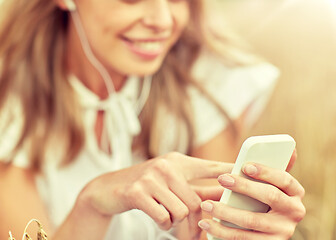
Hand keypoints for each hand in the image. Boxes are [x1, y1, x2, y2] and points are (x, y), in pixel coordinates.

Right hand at [79, 152, 231, 239]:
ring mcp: (152, 177)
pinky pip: (164, 216)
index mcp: (178, 161)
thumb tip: (221, 196)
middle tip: (193, 234)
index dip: (231, 172)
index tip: (248, 177)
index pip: (211, 166)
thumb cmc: (144, 186)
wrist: (108, 189)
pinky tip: (159, 220)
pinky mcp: (138, 191)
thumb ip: (192, 187)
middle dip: (197, 222)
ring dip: (178, 224)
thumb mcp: (168, 181)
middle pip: (197, 201)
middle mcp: (167, 166)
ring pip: (182, 210)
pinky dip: (163, 225)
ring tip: (170, 221)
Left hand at [198, 163, 304, 239]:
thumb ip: (273, 170)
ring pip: (252, 220)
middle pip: (270, 197)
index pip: (285, 179)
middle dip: (244, 187)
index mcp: (295, 193)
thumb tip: (290, 149)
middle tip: (222, 179)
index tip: (246, 166)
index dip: (266, 171)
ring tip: (206, 204)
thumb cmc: (262, 199)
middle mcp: (294, 213)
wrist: (263, 231)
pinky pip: (242, 239)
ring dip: (226, 211)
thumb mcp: (270, 185)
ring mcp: (282, 232)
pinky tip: (206, 223)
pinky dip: (221, 231)